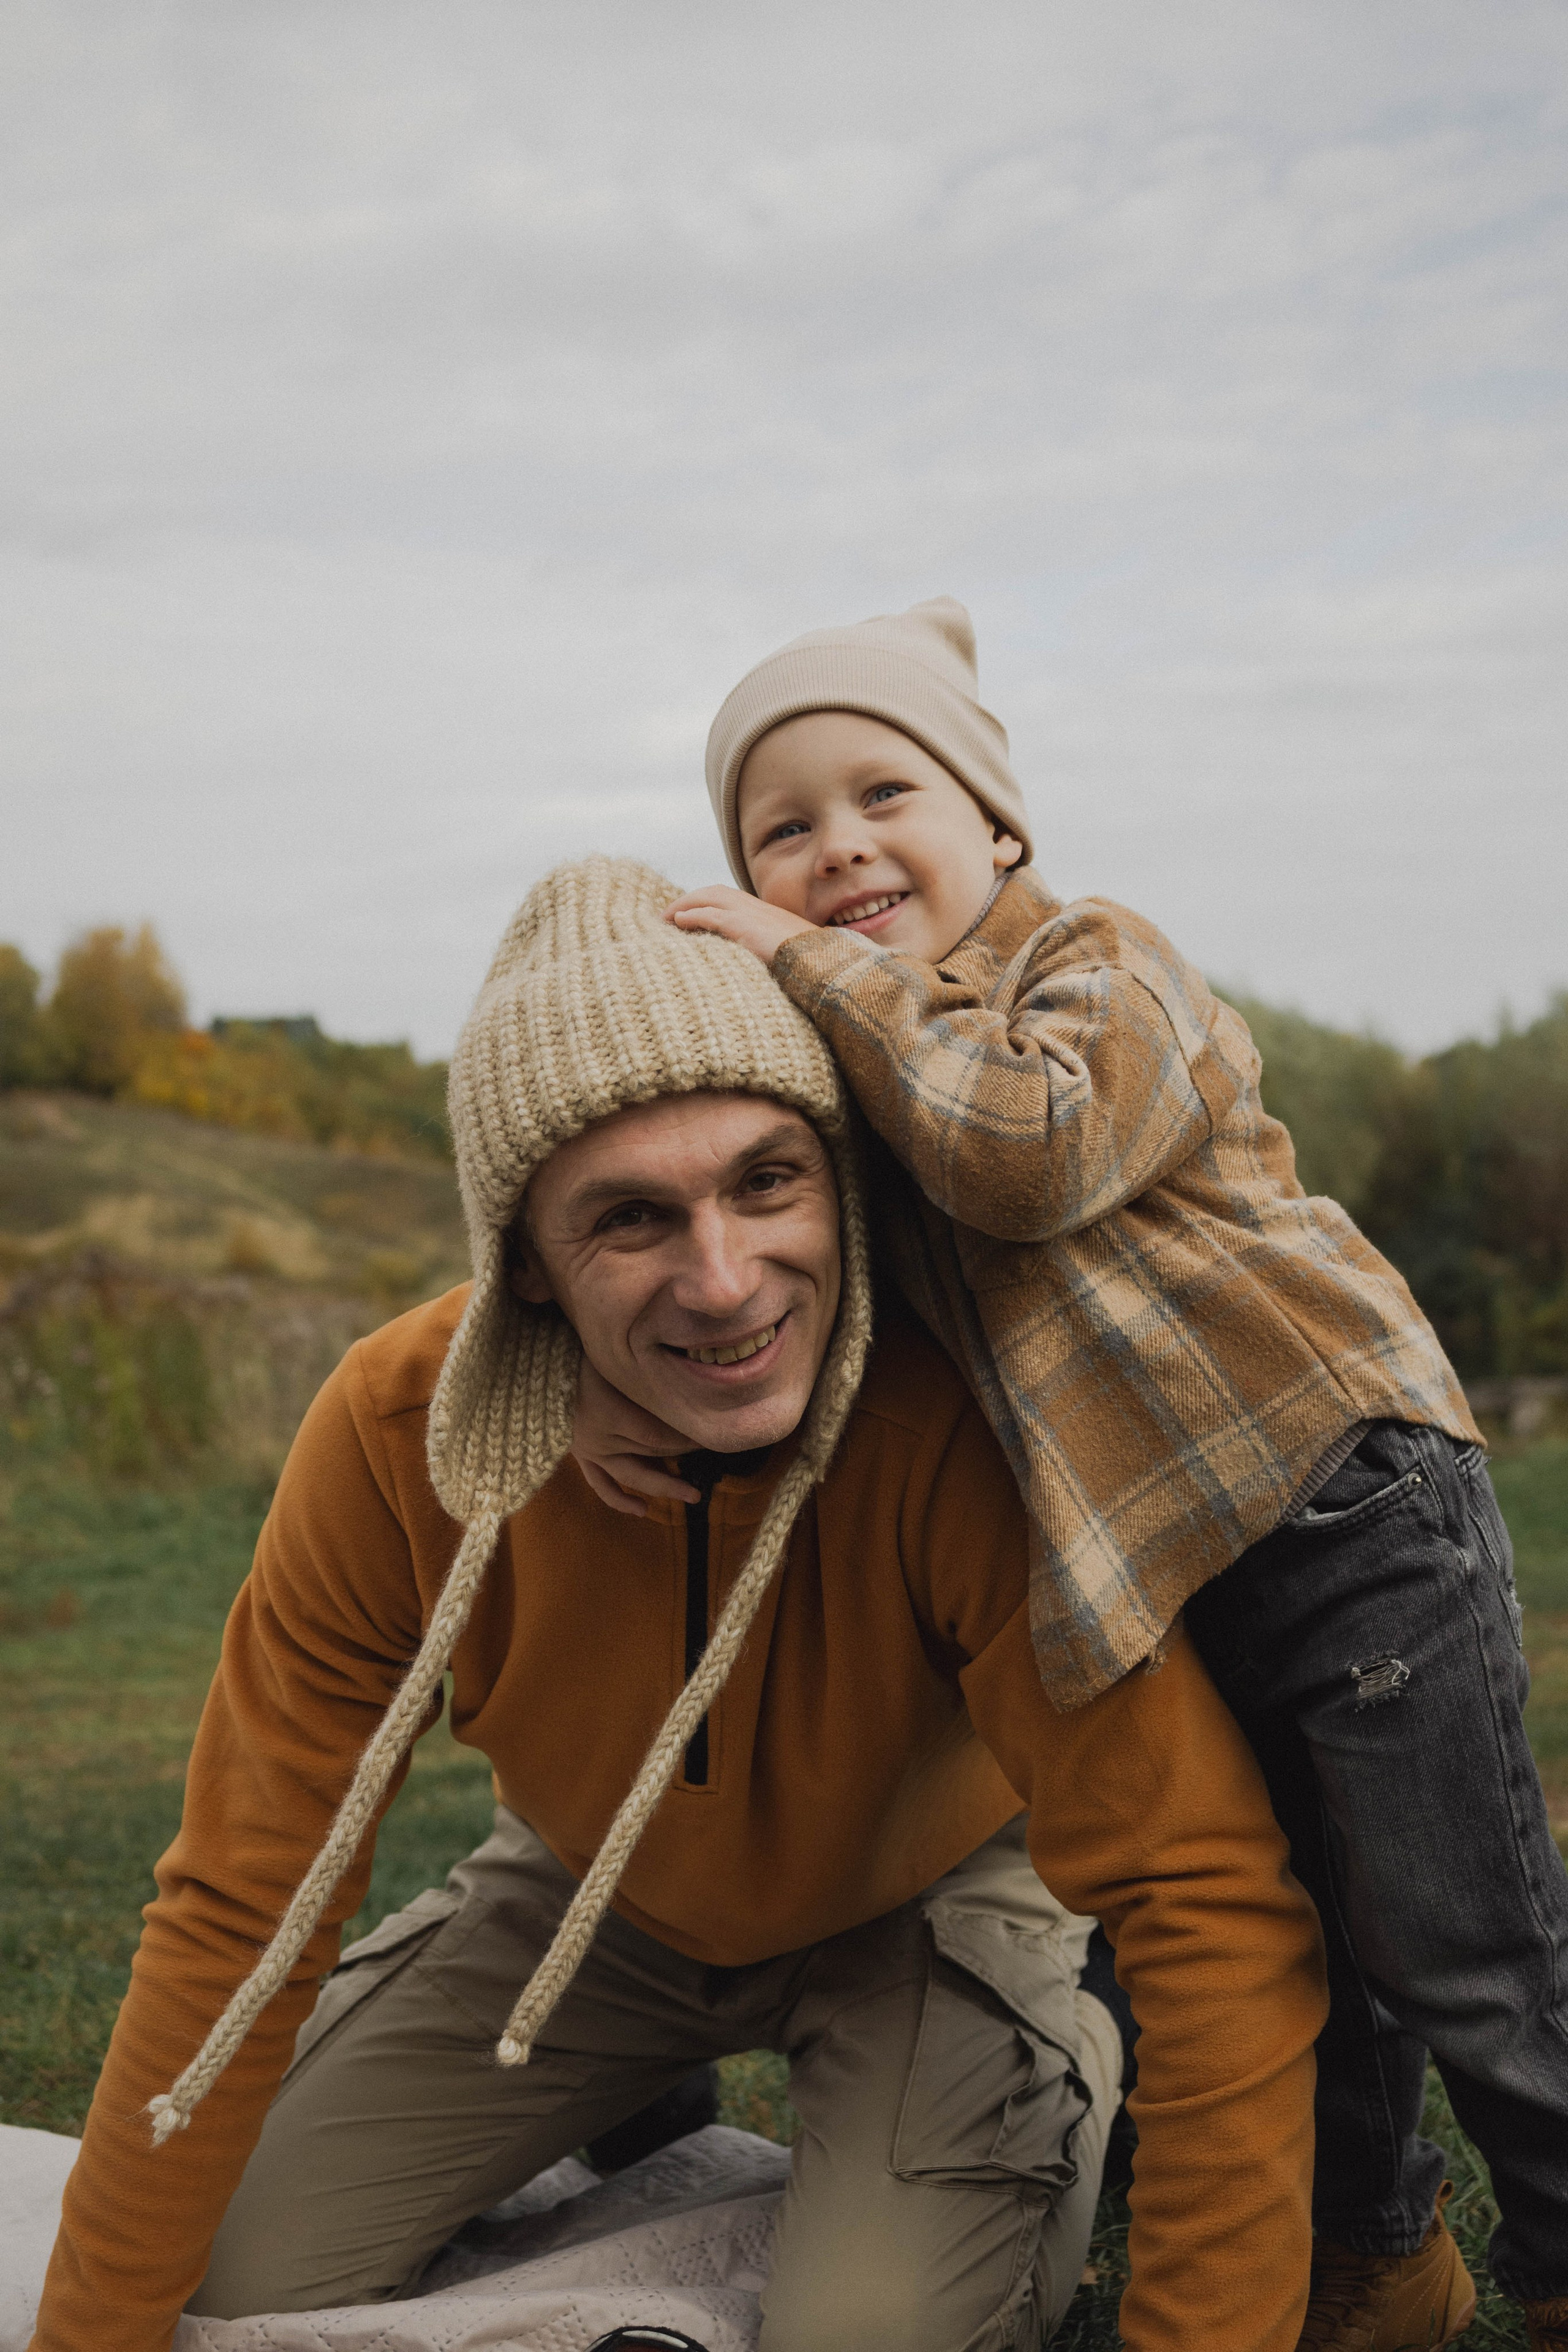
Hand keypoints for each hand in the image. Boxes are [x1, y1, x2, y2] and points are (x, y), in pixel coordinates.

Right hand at [571, 1356, 698, 1517]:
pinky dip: (619, 1501)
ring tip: (692, 1495)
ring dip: (663, 1485)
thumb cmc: (575, 1359)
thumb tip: (679, 1385)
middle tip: (712, 1453)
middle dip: (683, 1453)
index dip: (685, 1437)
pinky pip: (600, 1485)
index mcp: (610, 1415)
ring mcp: (590, 1452)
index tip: (709, 1434)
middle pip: (651, 1451)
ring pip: (632, 1475)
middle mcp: (602, 1439)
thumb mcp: (611, 1364)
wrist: (532, 1370)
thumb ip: (640, 1379)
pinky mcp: (580, 1457)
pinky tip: (643, 1511)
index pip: (658, 1433)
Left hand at [667, 885, 817, 966]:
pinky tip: (678, 922)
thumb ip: (762, 945)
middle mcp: (751, 905)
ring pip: (706, 899)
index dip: (705, 902)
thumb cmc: (805, 959)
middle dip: (688, 900)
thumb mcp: (780, 947)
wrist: (819, 959)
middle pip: (711, 893)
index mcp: (760, 909)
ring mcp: (746, 913)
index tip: (688, 913)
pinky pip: (709, 916)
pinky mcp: (742, 925)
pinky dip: (691, 916)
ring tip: (666, 918)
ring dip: (683, 905)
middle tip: (668, 915)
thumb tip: (750, 955)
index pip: (726, 897)